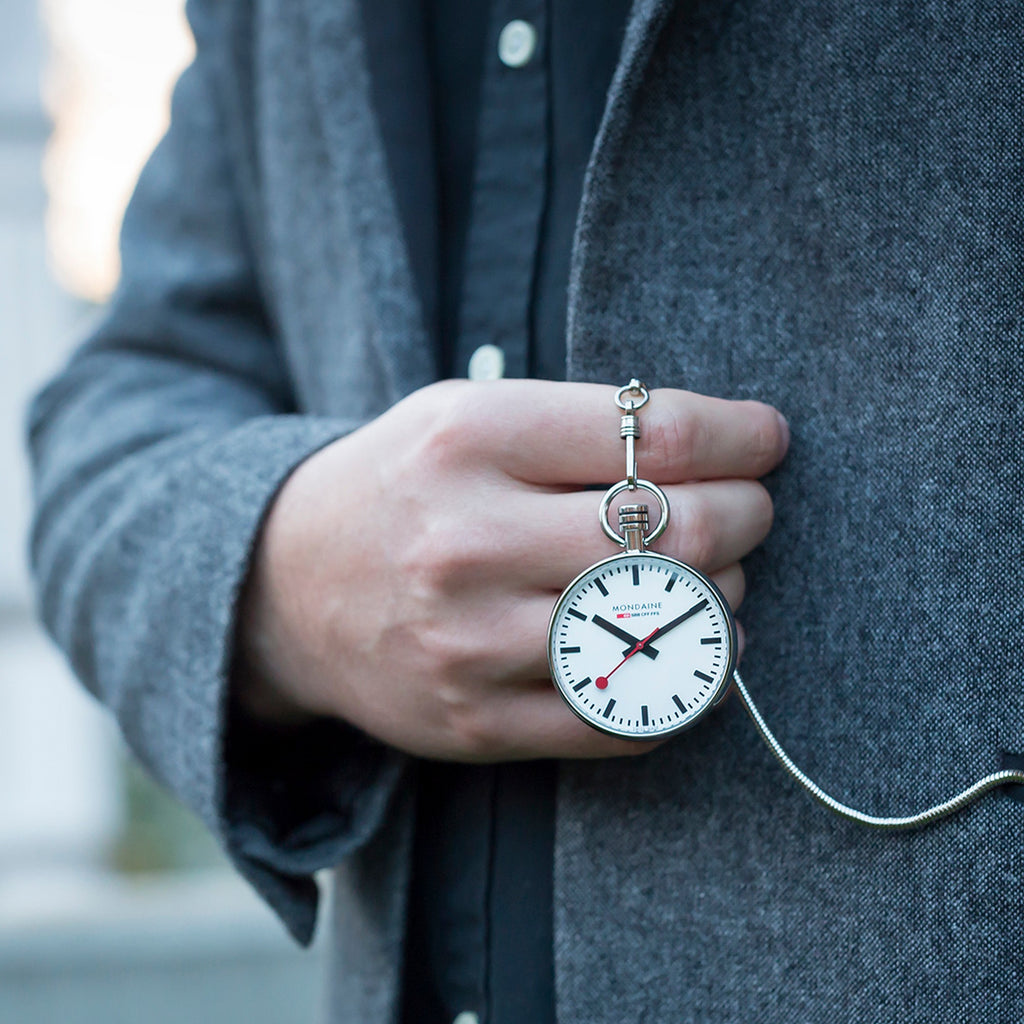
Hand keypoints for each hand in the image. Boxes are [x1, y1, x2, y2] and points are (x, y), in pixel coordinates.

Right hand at [236, 379, 787, 761]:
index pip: (654, 433)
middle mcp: (466, 539)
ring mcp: (468, 642)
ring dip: (722, 599)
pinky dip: (683, 684)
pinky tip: (685, 648)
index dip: (738, 435)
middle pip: (674, 532)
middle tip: (750, 510)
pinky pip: (625, 718)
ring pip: (662, 627)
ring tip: (711, 576)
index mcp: (468, 440)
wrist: (286, 586)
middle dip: (746, 516)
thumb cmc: (401, 489)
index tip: (765, 438)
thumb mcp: (465, 417)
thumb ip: (581, 425)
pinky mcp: (473, 722)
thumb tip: (720, 451)